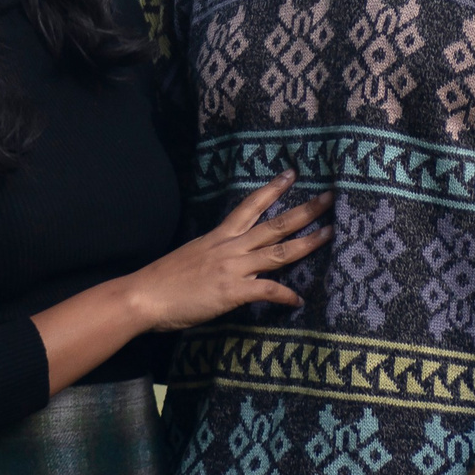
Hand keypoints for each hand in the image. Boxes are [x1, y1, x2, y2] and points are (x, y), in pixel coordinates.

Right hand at [125, 174, 333, 331]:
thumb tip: (227, 259)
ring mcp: (233, 268)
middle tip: (330, 198)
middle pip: (275, 224)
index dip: (273, 189)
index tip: (292, 174)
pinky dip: (285, 295)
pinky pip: (267, 290)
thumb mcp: (193, 256)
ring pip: (278, 251)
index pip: (251, 206)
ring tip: (330, 234)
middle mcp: (230, 247)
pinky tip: (298, 300)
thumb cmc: (163, 280)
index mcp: (219, 236)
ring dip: (307, 243)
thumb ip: (214, 255)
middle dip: (305, 211)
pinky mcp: (233, 292)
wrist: (144, 295)